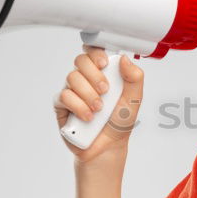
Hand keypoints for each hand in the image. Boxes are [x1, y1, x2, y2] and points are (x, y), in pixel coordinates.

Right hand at [53, 45, 143, 162]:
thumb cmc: (120, 121)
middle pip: (81, 60)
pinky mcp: (62, 105)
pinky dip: (78, 106)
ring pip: (72, 77)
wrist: (108, 146)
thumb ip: (134, 77)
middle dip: (94, 75)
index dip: (96, 52)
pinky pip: (64, 96)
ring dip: (88, 94)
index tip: (104, 64)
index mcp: (103, 72)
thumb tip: (124, 58)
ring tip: (99, 110)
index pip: (94, 51)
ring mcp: (72, 90)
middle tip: (106, 91)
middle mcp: (86, 78)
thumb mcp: (134, 99)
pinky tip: (88, 117)